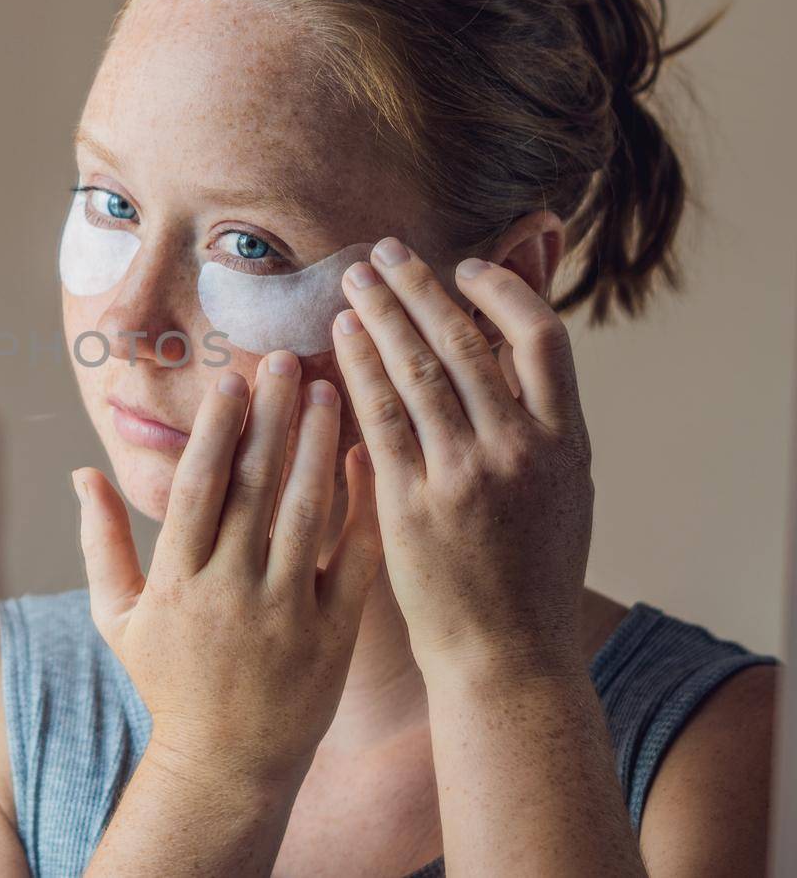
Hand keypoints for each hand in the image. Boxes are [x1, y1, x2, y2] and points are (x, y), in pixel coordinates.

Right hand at [79, 355, 382, 792]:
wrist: (226, 768)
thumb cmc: (169, 685)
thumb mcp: (117, 618)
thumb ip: (101, 542)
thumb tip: (83, 472)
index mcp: (175, 581)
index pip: (197, 487)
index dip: (215, 428)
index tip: (230, 379)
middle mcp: (228, 590)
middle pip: (252, 485)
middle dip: (269, 415)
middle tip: (284, 357)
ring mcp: (283, 612)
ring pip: (304, 511)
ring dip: (315, 444)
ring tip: (325, 389)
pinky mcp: (331, 634)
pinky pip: (350, 557)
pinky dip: (358, 505)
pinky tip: (362, 458)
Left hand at [332, 238, 593, 682]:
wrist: (508, 657)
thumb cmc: (531, 574)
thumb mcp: (562, 492)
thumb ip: (537, 423)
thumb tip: (501, 352)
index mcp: (567, 443)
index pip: (543, 338)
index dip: (502, 291)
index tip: (464, 268)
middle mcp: (521, 451)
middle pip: (466, 342)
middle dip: (420, 288)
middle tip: (384, 249)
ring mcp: (466, 475)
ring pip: (419, 370)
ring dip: (381, 315)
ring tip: (354, 278)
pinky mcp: (412, 503)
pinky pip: (379, 417)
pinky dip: (358, 369)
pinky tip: (339, 337)